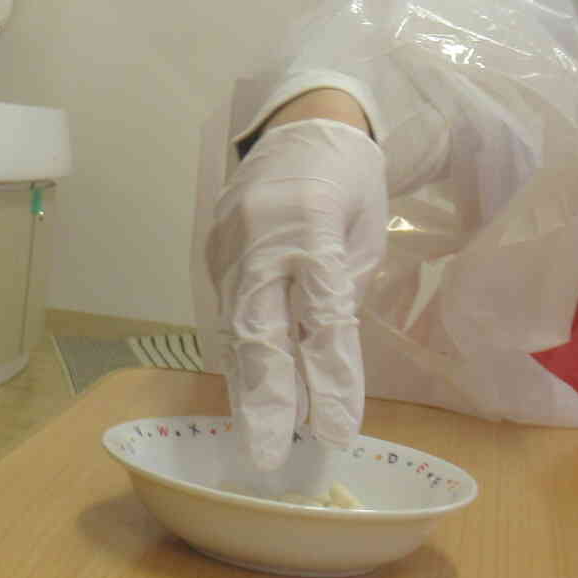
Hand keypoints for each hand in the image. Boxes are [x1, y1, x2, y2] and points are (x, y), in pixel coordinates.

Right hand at [206, 118, 388, 468]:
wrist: (300, 123)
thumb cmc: (349, 181)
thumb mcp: (364, 235)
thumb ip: (342, 297)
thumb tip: (324, 371)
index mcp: (313, 221)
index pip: (321, 313)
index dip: (328, 376)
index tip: (336, 431)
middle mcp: (262, 233)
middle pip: (259, 325)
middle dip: (265, 395)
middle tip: (267, 454)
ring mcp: (229, 241)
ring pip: (233, 325)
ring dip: (245, 385)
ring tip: (255, 437)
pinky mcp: (213, 250)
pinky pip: (226, 311)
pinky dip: (237, 356)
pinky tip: (247, 394)